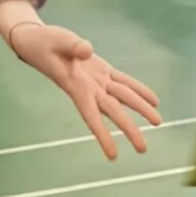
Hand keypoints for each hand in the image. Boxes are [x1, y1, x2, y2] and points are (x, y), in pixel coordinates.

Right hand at [9, 23, 160, 160]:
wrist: (38, 41)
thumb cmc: (43, 43)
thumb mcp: (55, 41)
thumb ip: (73, 46)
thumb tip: (88, 51)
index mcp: (75, 86)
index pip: (91, 116)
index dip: (102, 135)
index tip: (113, 155)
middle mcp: (88, 88)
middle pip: (113, 111)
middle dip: (129, 129)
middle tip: (143, 149)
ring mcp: (96, 80)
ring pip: (123, 96)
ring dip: (140, 109)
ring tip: (158, 123)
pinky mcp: (101, 70)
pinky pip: (123, 81)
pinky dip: (139, 90)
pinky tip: (153, 100)